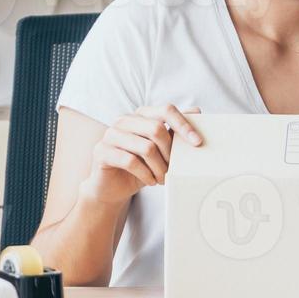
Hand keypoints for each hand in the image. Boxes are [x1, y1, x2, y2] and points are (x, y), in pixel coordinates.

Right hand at [82, 105, 201, 206]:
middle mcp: (124, 120)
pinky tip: (151, 181)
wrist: (113, 187)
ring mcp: (110, 134)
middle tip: (174, 169)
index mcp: (140, 114)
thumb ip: (174, 130)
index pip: (166, 110)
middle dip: (170, 152)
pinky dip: (145, 174)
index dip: (183, 125)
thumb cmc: (140, 165)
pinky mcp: (101, 151)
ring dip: (159, 168)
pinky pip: (130, 161)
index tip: (197, 142)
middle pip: (156, 129)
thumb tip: (196, 110)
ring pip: (145, 147)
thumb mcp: (161, 149)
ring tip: (163, 178)